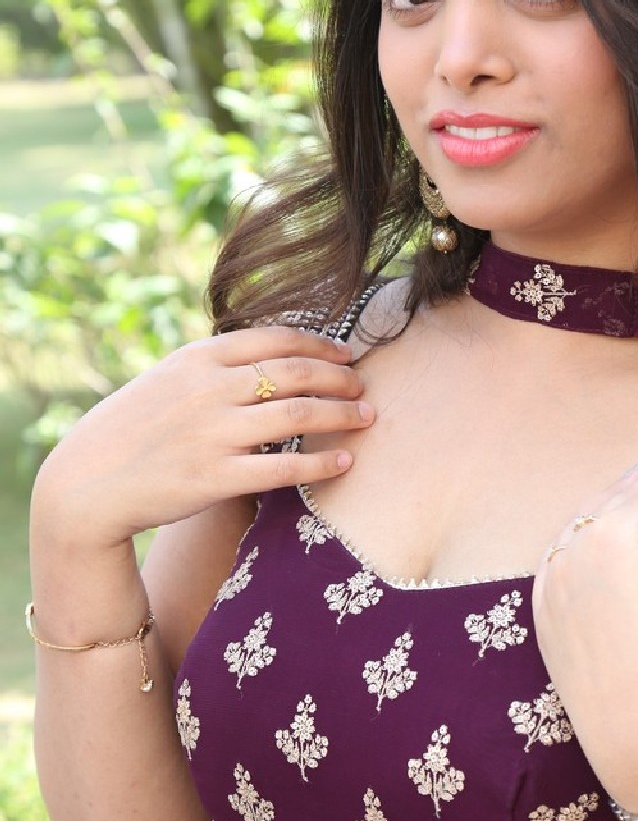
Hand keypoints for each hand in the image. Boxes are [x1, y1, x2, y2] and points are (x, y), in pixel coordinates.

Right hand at [32, 326, 372, 547]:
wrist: (87, 482)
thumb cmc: (131, 430)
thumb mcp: (167, 380)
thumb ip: (215, 367)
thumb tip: (269, 358)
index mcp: (198, 358)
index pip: (276, 339)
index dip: (320, 344)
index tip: (346, 354)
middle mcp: (210, 390)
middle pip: (296, 373)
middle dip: (339, 378)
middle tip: (363, 386)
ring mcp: (213, 434)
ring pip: (298, 416)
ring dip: (342, 415)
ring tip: (367, 418)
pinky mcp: (216, 478)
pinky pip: (284, 470)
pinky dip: (321, 464)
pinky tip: (344, 462)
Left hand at [532, 460, 637, 806]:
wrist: (634, 731)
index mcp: (611, 539)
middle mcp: (572, 550)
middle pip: (623, 502)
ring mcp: (551, 578)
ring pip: (585, 521)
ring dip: (617, 499)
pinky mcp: (543, 607)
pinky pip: (562, 553)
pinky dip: (584, 532)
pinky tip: (598, 524)